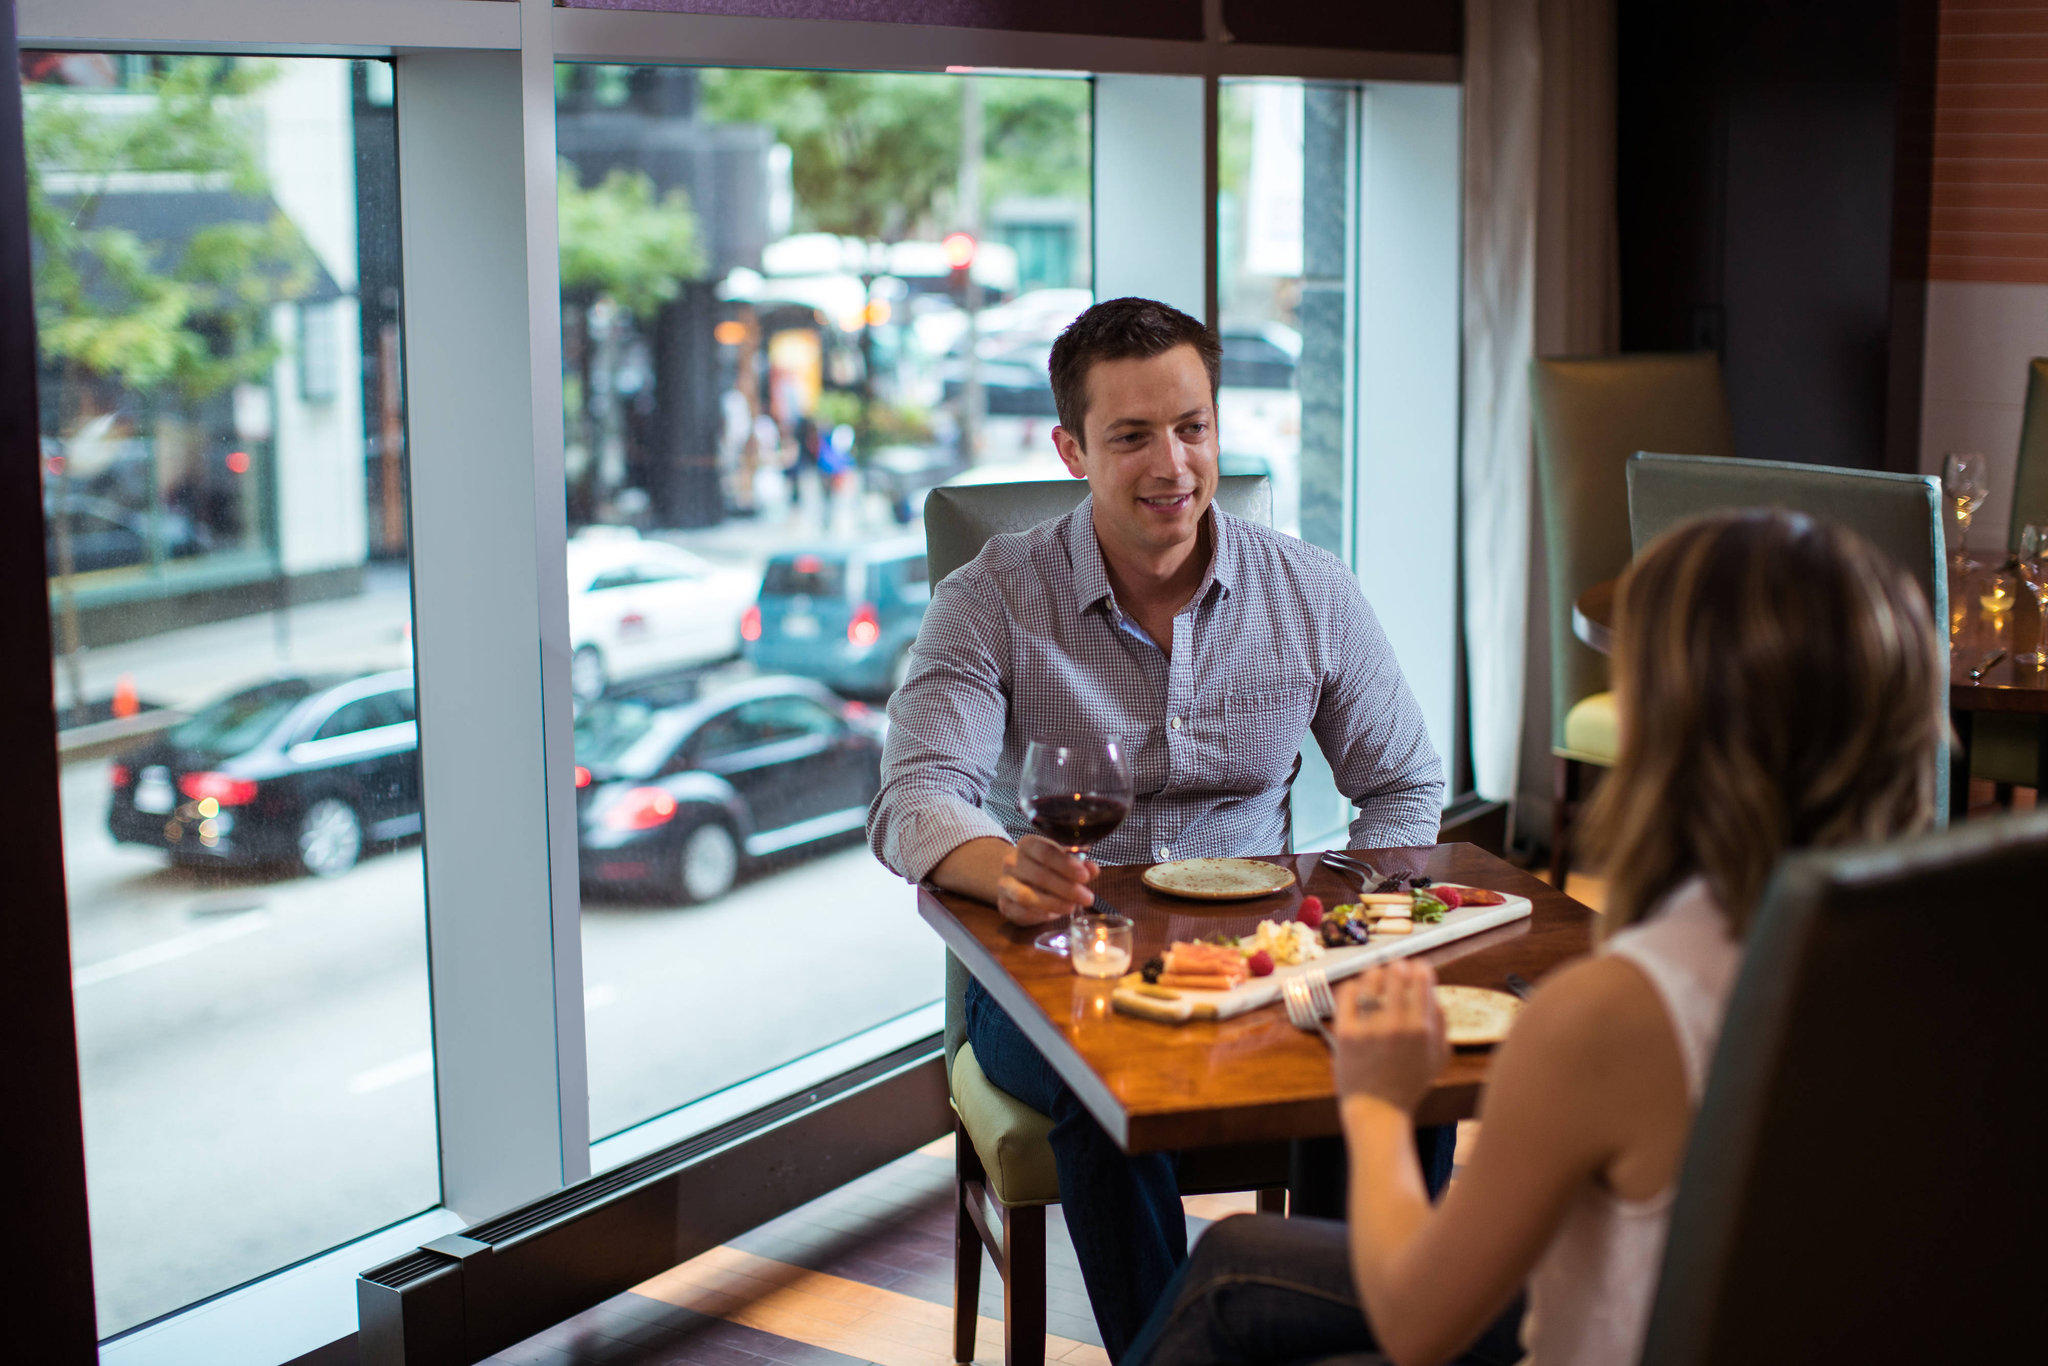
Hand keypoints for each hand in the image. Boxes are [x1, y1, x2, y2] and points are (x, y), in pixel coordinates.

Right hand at [996, 835, 1096, 925]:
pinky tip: (1055, 915)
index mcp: (1027, 845)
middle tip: (1087, 897)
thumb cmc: (1044, 867)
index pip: (1045, 852)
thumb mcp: (1062, 861)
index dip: (1066, 865)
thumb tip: (1092, 870)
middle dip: (1066, 888)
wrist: (1015, 878)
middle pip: (1039, 875)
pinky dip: (1040, 915)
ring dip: (1053, 903)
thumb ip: (1079, 865)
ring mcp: (1005, 884)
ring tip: (1072, 907)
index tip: (1085, 876)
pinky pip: (1021, 912)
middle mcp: (1011, 862)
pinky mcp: (1004, 905)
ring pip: (1026, 896)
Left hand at [1332, 961, 1447, 1114]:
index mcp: (1422, 1029)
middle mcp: (1396, 1025)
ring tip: (1376, 975)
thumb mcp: (1438, 1057)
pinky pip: (1347, 994)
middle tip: (1395, 967)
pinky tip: (1358, 989)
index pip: (1422, 980)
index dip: (1420, 968)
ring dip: (1375, 973)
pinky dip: (1353, 986)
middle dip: (1397, 967)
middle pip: (1396, 974)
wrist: (1377, 1110)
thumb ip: (1442, 1023)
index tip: (1417, 967)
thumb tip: (1435, 993)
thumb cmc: (1409, 1083)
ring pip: (1370, 979)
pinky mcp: (1345, 1032)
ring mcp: (1369, 1028)